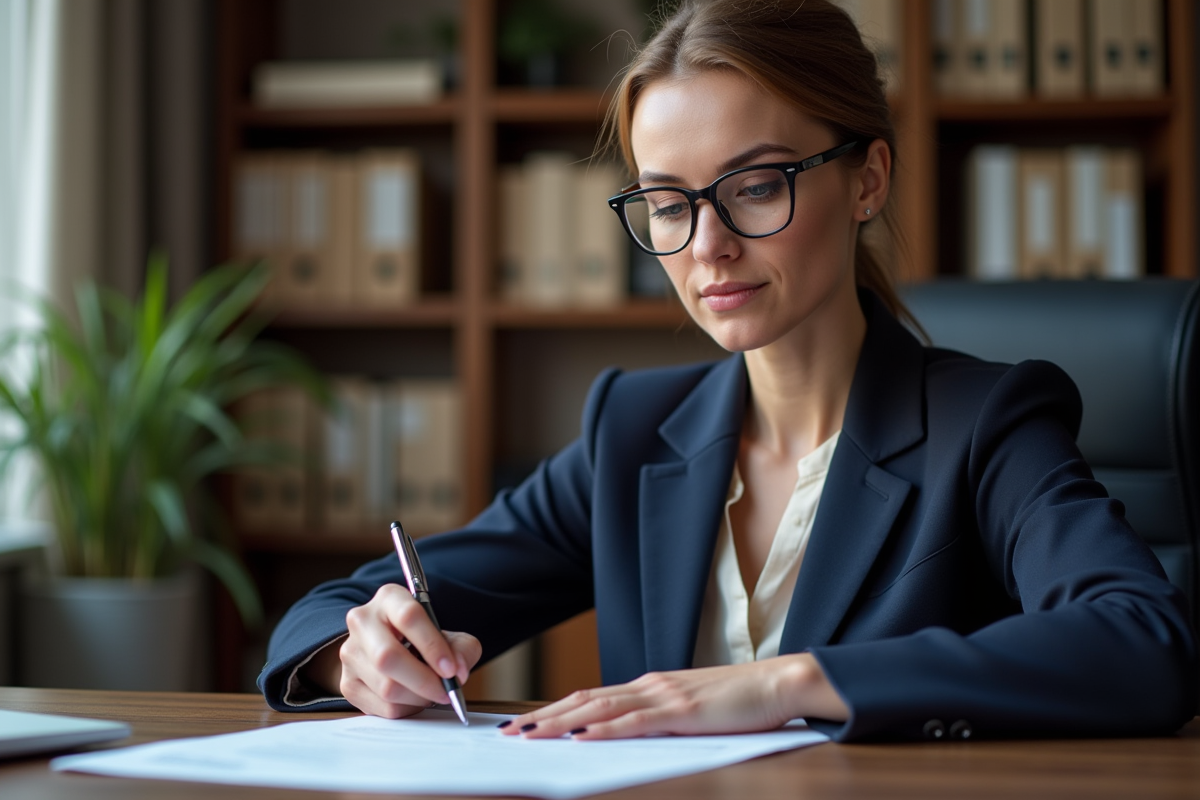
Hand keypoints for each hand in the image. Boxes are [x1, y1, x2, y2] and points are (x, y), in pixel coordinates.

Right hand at [330, 583, 481, 718]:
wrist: (393, 650)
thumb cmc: (423, 641)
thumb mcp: (449, 636)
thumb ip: (462, 649)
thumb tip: (458, 672)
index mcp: (390, 598)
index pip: (408, 617)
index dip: (432, 646)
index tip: (451, 669)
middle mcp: (362, 621)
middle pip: (388, 656)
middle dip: (423, 680)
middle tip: (445, 691)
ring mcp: (350, 653)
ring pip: (386, 687)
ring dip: (418, 697)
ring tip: (431, 692)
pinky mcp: (347, 683)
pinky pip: (381, 707)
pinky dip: (406, 709)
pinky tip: (413, 698)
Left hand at [501, 653, 846, 739]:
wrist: (780, 682)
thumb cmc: (742, 701)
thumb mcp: (693, 709)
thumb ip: (662, 717)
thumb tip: (630, 732)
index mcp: (651, 686)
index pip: (592, 698)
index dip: (555, 710)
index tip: (525, 724)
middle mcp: (650, 686)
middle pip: (585, 701)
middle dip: (543, 717)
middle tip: (508, 732)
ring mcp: (665, 696)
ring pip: (600, 709)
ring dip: (560, 722)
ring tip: (529, 735)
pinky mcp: (682, 711)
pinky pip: (634, 722)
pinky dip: (602, 729)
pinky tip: (579, 736)